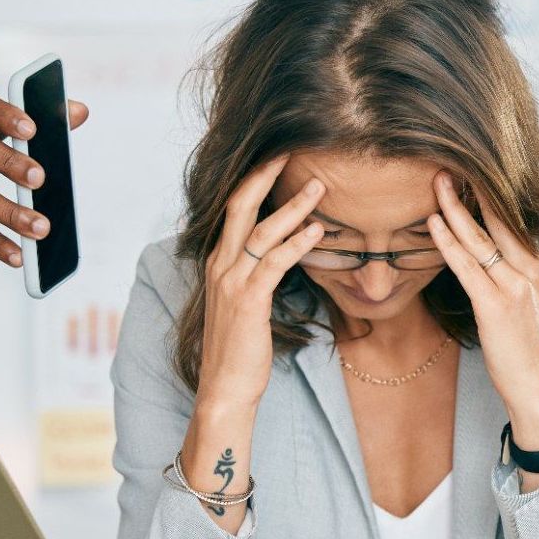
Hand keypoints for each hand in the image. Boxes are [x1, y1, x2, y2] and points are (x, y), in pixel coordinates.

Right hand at [198, 155, 325, 411]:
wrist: (225, 388)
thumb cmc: (240, 348)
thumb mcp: (244, 303)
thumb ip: (257, 274)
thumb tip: (283, 254)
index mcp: (218, 262)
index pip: (234, 209)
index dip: (255, 181)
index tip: (279, 158)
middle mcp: (220, 265)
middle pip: (240, 205)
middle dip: (265, 175)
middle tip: (292, 150)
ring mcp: (232, 282)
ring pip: (261, 230)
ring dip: (293, 206)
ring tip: (320, 186)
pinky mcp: (248, 301)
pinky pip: (274, 262)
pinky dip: (297, 242)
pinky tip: (319, 231)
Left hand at [427, 170, 538, 448]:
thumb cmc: (535, 346)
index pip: (516, 216)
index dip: (494, 190)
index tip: (471, 164)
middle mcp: (533, 268)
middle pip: (500, 217)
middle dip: (474, 187)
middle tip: (449, 157)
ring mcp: (515, 286)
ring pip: (482, 237)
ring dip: (456, 206)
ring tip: (436, 179)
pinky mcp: (496, 306)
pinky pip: (468, 265)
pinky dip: (449, 241)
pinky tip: (433, 222)